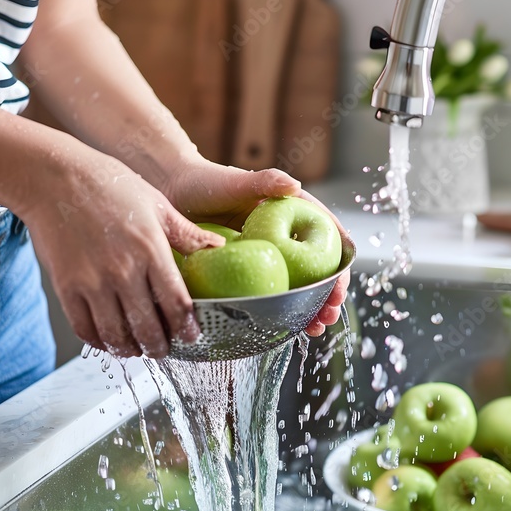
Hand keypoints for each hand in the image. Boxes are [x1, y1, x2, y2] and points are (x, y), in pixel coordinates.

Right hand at [21, 158, 223, 358]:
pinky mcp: (66, 287)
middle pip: (148, 327)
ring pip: (116, 334)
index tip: (192, 337)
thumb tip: (218, 247)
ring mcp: (92, 281)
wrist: (53, 178)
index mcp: (151, 250)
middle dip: (160, 346)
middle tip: (165, 350)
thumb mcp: (157, 204)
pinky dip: (99, 341)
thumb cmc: (109, 186)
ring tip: (138, 349)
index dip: (187, 328)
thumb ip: (186, 234)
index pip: (177, 303)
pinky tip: (108, 340)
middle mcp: (123, 271)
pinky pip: (84, 328)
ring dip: (130, 349)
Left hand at [162, 160, 349, 335]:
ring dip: (310, 309)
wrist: (171, 193)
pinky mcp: (248, 272)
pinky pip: (268, 295)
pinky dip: (280, 312)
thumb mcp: (237, 182)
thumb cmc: (204, 182)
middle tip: (329, 315)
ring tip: (315, 329)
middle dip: (328, 295)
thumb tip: (294, 184)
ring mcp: (268, 257)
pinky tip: (287, 329)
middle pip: (318, 269)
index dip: (338, 264)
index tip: (339, 286)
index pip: (328, 239)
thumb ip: (266, 181)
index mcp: (292, 212)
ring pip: (297, 287)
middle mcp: (285, 236)